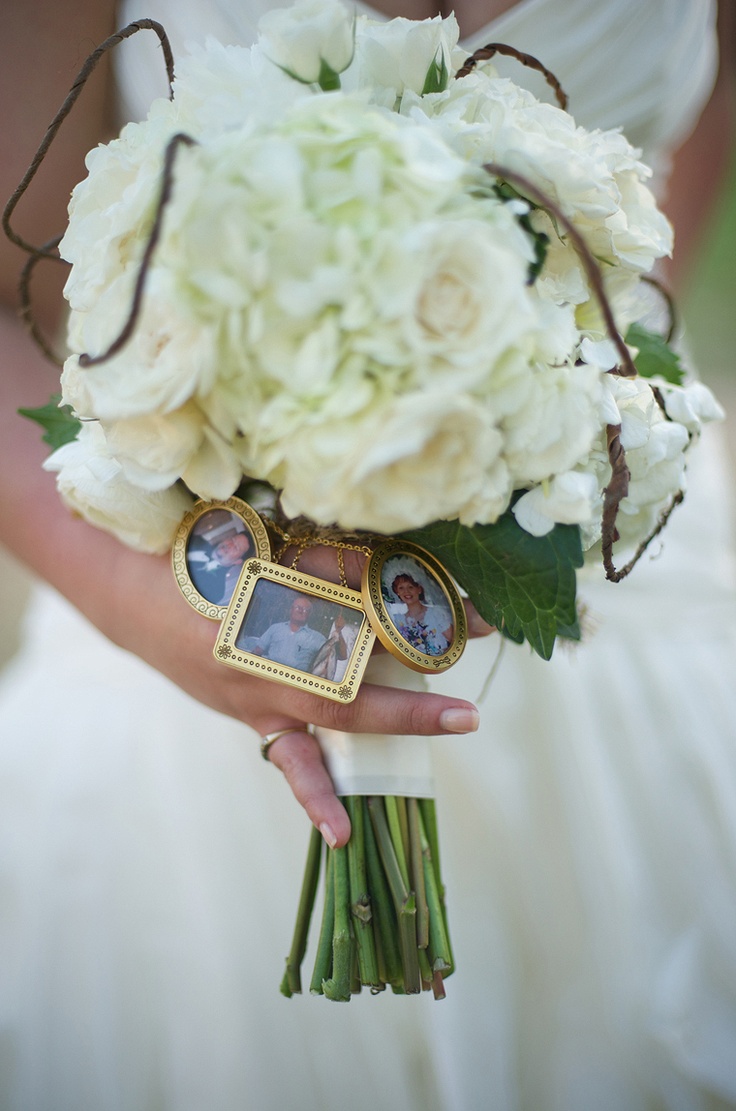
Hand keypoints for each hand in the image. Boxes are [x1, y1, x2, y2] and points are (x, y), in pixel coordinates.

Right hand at [110, 536, 491, 848]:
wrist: (129, 594)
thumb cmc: (199, 562)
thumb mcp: (260, 547)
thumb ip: (324, 559)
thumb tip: (393, 572)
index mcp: (267, 603)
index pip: (360, 605)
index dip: (417, 606)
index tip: (474, 612)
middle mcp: (263, 656)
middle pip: (353, 671)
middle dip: (417, 672)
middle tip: (474, 684)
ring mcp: (255, 693)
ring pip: (329, 719)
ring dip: (395, 722)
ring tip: (454, 725)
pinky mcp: (250, 716)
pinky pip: (288, 759)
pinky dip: (315, 794)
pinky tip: (341, 832)